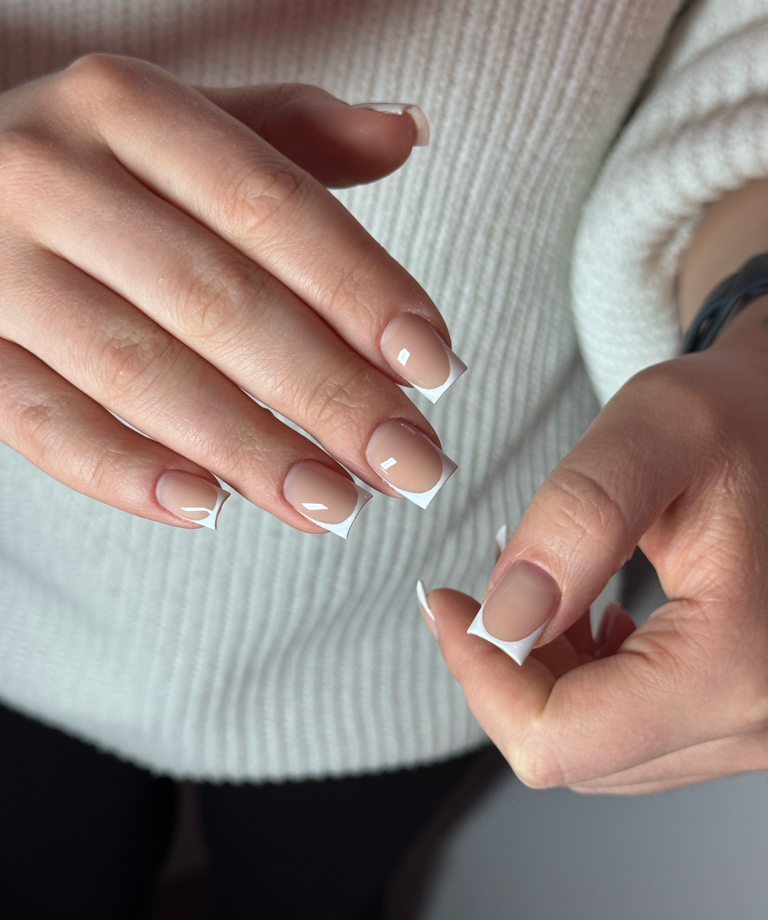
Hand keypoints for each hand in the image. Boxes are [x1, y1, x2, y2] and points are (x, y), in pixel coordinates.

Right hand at [0, 55, 460, 532]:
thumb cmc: (92, 167)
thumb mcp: (181, 127)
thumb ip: (291, 137)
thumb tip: (404, 128)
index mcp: (126, 108)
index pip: (271, 205)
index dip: (362, 290)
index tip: (436, 366)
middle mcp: (52, 176)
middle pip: (218, 299)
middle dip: (328, 394)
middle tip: (410, 465)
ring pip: (137, 371)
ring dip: (247, 448)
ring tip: (333, 505)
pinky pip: (41, 422)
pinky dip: (123, 471)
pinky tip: (206, 506)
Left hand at [421, 295, 767, 792]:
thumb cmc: (749, 418)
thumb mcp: (660, 432)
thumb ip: (578, 520)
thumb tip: (506, 618)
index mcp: (736, 664)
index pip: (560, 740)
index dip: (479, 677)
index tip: (448, 608)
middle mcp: (755, 720)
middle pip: (572, 750)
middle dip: (507, 670)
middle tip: (485, 590)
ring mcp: (752, 727)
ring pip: (595, 748)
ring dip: (542, 675)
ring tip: (541, 592)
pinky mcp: (739, 713)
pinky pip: (630, 734)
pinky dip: (583, 682)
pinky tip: (584, 621)